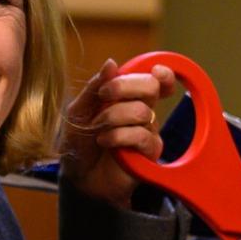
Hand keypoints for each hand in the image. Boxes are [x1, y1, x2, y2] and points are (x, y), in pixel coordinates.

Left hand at [58, 58, 171, 207]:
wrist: (78, 177)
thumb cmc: (79, 143)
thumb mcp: (79, 110)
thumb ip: (94, 87)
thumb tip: (112, 63)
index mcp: (128, 97)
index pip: (155, 79)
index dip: (162, 73)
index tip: (152, 70)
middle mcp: (142, 111)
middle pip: (152, 87)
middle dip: (125, 87)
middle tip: (104, 96)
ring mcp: (148, 132)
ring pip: (142, 112)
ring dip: (113, 117)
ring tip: (97, 129)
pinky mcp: (149, 154)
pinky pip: (143, 136)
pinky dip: (119, 136)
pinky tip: (105, 142)